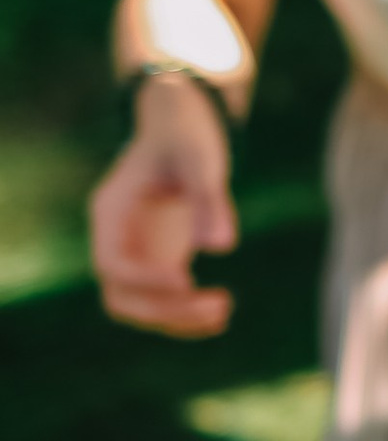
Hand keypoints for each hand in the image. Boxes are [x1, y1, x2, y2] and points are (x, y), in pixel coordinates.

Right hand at [90, 73, 237, 336]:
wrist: (179, 122)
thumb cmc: (185, 132)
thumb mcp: (200, 156)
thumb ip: (208, 197)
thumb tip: (221, 247)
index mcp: (112, 210)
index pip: (113, 262)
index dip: (145, 279)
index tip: (186, 280)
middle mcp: (116, 236)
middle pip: (121, 295)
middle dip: (165, 308)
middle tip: (219, 304)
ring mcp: (134, 250)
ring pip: (139, 305)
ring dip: (176, 318)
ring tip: (222, 311)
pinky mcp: (156, 257)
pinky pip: (161, 300)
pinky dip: (185, 314)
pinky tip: (219, 316)